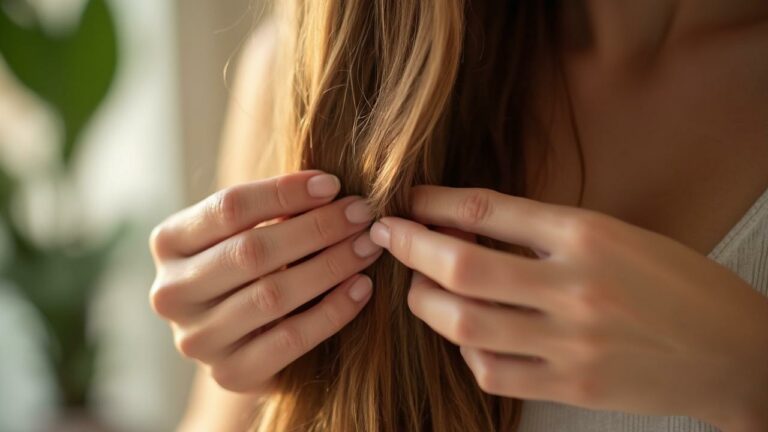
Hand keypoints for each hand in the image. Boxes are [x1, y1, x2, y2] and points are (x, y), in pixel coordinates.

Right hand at [149, 171, 381, 392]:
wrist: (243, 341)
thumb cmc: (250, 269)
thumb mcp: (245, 233)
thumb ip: (272, 211)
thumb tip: (329, 188)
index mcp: (168, 244)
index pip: (229, 207)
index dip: (285, 192)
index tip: (333, 184)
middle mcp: (171, 292)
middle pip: (251, 251)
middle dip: (317, 228)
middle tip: (362, 214)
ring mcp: (196, 339)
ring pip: (272, 295)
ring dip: (331, 265)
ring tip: (368, 246)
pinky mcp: (229, 374)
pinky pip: (290, 339)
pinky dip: (332, 311)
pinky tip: (361, 288)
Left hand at [369, 185, 767, 431]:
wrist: (733, 352)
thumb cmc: (675, 283)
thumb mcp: (614, 235)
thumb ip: (543, 230)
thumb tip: (468, 224)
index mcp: (587, 236)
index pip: (487, 210)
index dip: (434, 202)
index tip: (410, 200)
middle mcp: (574, 288)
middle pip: (463, 268)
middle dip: (410, 248)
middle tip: (388, 236)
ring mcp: (571, 343)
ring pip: (465, 324)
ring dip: (426, 301)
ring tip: (418, 286)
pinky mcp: (571, 386)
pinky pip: (492, 371)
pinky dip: (466, 351)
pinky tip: (467, 335)